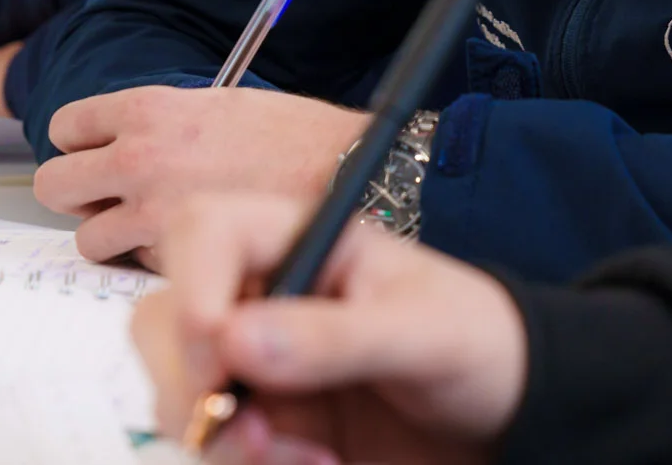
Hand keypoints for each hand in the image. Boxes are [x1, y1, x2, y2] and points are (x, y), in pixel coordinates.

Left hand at [34, 85, 370, 263]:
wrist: (347, 171)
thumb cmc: (295, 136)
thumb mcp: (221, 103)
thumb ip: (166, 122)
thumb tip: (130, 140)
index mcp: (149, 110)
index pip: (66, 127)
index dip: (79, 144)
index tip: (95, 154)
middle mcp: (139, 158)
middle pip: (54, 185)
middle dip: (78, 193)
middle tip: (108, 198)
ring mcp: (152, 211)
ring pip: (87, 237)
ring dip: (112, 236)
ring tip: (151, 230)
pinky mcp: (174, 257)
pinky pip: (134, 266)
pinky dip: (152, 263)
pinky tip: (187, 248)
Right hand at [132, 193, 524, 464]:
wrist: (505, 410)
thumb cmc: (479, 342)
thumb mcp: (424, 333)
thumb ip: (337, 335)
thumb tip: (235, 339)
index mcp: (301, 242)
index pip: (205, 230)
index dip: (192, 282)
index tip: (215, 350)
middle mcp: (262, 298)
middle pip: (166, 323)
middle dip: (194, 385)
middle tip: (255, 432)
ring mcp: (256, 365)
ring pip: (178, 396)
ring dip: (224, 442)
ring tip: (304, 461)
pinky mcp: (263, 424)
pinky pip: (216, 448)